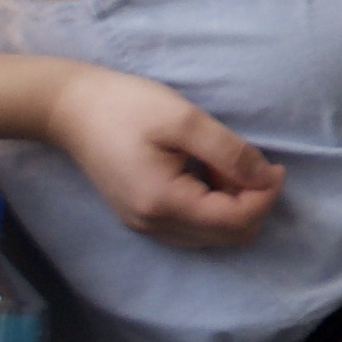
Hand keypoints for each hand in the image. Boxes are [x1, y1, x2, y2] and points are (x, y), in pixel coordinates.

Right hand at [43, 64, 278, 245]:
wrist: (67, 108)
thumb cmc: (125, 106)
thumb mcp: (186, 121)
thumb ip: (231, 153)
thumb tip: (267, 178)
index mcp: (164, 204)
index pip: (237, 221)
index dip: (266, 196)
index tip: (274, 165)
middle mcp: (154, 225)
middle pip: (230, 235)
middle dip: (252, 202)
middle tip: (246, 163)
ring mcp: (144, 225)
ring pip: (214, 235)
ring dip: (233, 204)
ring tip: (222, 165)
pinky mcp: (141, 216)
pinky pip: (193, 227)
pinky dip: (212, 206)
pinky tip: (206, 174)